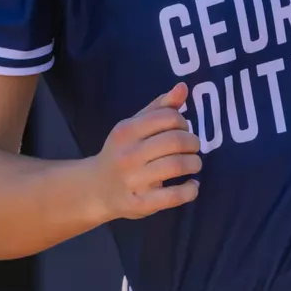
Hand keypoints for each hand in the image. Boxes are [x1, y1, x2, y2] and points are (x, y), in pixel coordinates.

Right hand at [88, 83, 201, 220]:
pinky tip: (192, 185)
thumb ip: (159, 107)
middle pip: (175, 141)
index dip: (183, 122)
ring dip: (194, 164)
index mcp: (127, 131)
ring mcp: (133, 180)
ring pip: (177, 166)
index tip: (183, 130)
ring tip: (194, 165)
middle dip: (192, 143)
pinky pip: (173, 196)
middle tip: (193, 148)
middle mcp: (128, 154)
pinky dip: (190, 190)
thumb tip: (183, 87)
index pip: (167, 117)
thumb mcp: (134, 126)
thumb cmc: (122, 152)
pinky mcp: (140, 204)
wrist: (96, 188)